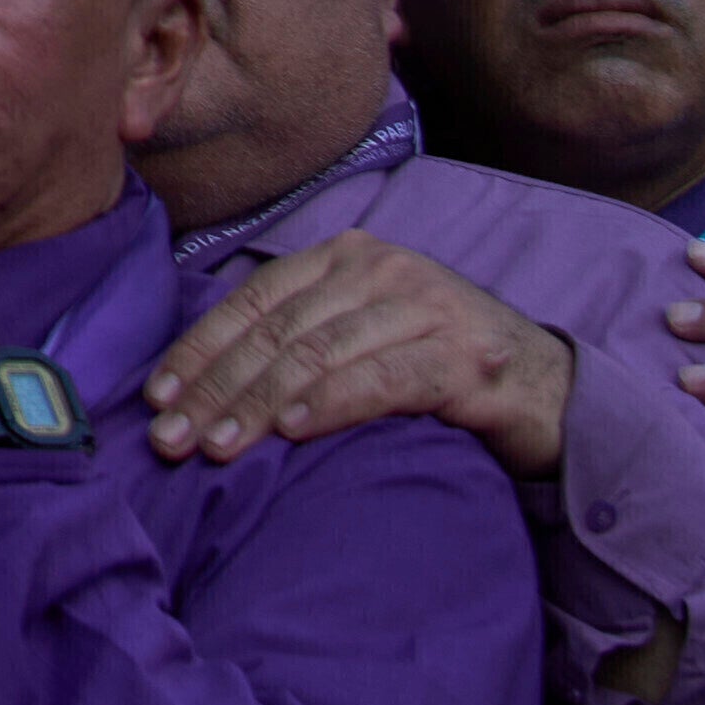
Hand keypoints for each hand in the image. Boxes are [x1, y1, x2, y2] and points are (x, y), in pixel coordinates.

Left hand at [143, 234, 575, 478]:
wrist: (548, 388)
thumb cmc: (435, 364)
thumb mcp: (362, 334)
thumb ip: (300, 338)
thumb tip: (202, 380)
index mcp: (346, 257)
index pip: (253, 302)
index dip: (199, 350)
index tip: (156, 398)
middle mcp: (381, 270)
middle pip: (276, 332)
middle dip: (214, 388)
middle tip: (170, 440)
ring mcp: (425, 309)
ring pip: (318, 355)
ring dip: (257, 405)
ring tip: (215, 447)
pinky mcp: (462, 358)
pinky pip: (381, 379)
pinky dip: (330, 403)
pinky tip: (292, 430)